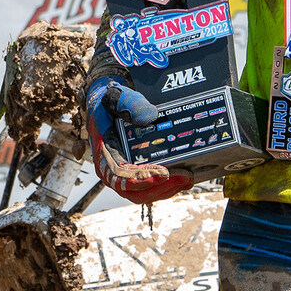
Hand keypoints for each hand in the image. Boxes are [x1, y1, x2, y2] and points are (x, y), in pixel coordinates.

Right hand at [85, 76, 193, 205]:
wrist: (109, 104)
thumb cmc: (110, 102)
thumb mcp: (116, 97)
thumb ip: (129, 103)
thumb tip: (151, 116)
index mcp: (104, 156)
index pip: (120, 177)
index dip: (142, 179)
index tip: (164, 172)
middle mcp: (111, 171)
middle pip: (135, 192)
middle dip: (161, 188)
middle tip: (183, 177)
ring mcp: (124, 175)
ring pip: (144, 193)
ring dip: (167, 189)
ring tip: (187, 178)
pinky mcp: (135, 174)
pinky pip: (150, 188)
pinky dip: (166, 186)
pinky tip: (183, 179)